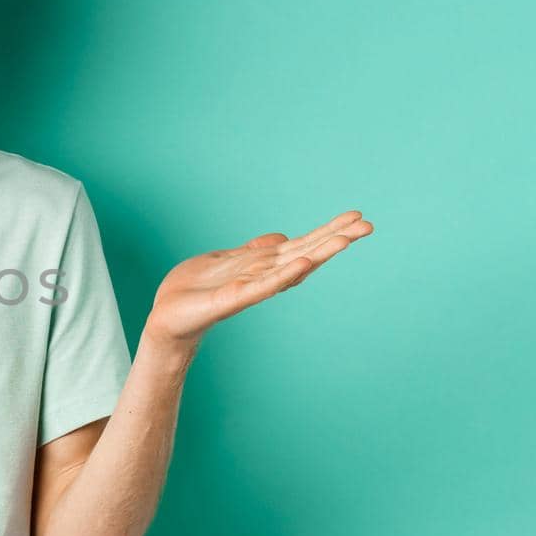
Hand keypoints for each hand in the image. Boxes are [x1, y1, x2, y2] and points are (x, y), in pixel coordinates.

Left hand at [143, 209, 374, 348]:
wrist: (167, 318)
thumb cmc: (195, 291)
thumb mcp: (226, 260)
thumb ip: (254, 251)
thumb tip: (280, 238)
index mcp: (262, 265)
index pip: (302, 245)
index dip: (328, 232)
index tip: (356, 216)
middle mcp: (263, 277)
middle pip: (306, 254)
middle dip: (336, 239)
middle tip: (368, 225)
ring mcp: (250, 288)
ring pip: (291, 269)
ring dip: (318, 254)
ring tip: (345, 240)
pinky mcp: (231, 299)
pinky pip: (261, 287)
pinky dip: (282, 277)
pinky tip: (303, 265)